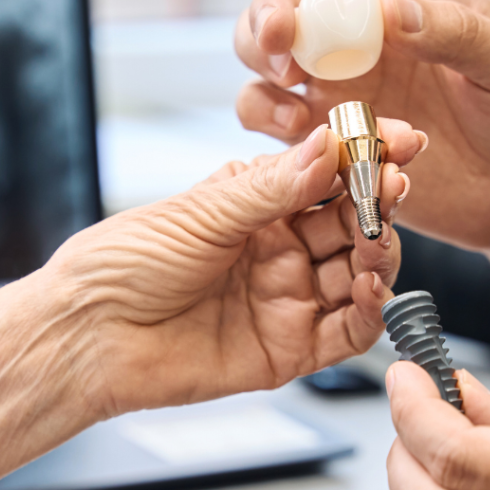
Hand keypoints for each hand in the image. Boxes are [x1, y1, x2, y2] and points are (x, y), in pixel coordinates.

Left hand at [47, 119, 421, 416]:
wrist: (87, 335)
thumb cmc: (124, 263)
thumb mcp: (200, 213)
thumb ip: (271, 187)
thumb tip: (330, 145)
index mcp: (255, 206)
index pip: (327, 177)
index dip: (366, 158)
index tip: (402, 139)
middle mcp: (277, 251)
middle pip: (351, 225)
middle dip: (378, 203)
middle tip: (394, 185)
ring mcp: (285, 300)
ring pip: (358, 276)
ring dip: (380, 254)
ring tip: (379, 237)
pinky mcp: (287, 350)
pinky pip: (346, 332)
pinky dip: (369, 312)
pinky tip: (372, 287)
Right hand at [234, 0, 489, 254]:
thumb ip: (451, 31)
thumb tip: (385, 9)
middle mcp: (354, 34)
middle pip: (279, 0)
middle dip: (268, 16)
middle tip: (282, 42)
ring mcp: (334, 87)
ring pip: (261, 61)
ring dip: (261, 69)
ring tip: (292, 94)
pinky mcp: (324, 140)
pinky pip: (272, 126)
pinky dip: (273, 127)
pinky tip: (309, 139)